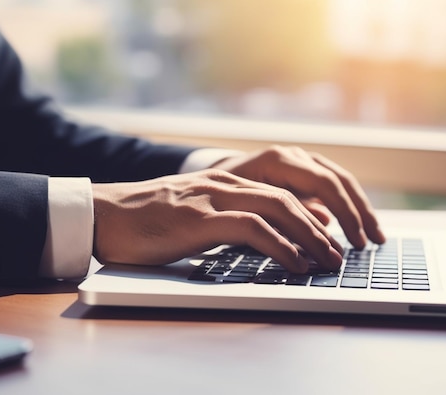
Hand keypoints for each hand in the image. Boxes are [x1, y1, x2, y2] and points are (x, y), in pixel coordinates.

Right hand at [92, 169, 344, 272]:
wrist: (104, 215)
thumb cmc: (147, 221)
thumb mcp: (195, 215)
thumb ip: (228, 219)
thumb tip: (265, 237)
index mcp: (225, 182)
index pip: (283, 191)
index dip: (313, 213)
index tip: (332, 237)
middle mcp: (224, 184)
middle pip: (288, 198)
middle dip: (322, 226)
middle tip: (341, 253)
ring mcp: (212, 198)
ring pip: (277, 208)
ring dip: (310, 236)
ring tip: (329, 260)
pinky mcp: (199, 218)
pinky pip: (251, 227)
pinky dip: (280, 245)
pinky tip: (295, 263)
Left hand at [210, 145, 385, 248]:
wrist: (209, 178)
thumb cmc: (221, 196)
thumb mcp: (243, 208)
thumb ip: (276, 218)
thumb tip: (319, 230)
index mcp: (278, 161)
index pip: (324, 184)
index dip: (344, 213)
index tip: (355, 241)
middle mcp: (292, 156)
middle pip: (338, 181)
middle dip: (359, 212)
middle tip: (372, 242)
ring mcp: (299, 161)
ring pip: (339, 182)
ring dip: (359, 209)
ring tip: (374, 237)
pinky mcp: (301, 173)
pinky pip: (331, 188)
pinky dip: (345, 208)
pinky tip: (356, 228)